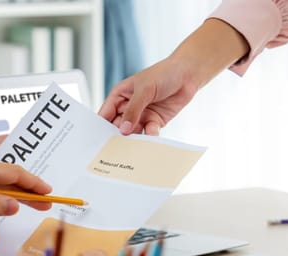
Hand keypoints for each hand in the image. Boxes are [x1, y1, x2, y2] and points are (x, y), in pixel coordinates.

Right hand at [98, 18, 248, 135]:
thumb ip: (133, 110)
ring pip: (133, 132)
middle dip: (117, 137)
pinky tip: (151, 137)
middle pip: (117, 127)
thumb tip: (123, 129)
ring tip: (133, 147)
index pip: (105, 114)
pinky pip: (148, 133)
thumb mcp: (145, 89)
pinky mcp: (154, 122)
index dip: (100, 127)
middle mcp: (128, 107)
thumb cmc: (163, 74)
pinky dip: (149, 137)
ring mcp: (141, 115)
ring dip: (133, 139)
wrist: (188, 75)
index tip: (99, 141)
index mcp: (120, 96)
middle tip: (116, 149)